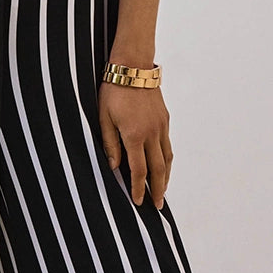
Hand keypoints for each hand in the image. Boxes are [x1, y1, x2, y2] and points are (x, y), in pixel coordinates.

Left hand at [98, 82, 171, 209]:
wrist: (133, 67)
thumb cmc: (113, 90)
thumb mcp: (103, 117)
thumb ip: (109, 143)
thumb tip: (114, 167)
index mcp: (134, 135)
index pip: (138, 170)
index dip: (138, 188)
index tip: (139, 202)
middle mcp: (152, 133)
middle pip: (158, 169)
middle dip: (157, 190)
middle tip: (157, 206)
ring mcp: (161, 126)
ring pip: (167, 158)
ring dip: (166, 177)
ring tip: (162, 191)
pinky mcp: (165, 119)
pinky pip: (168, 145)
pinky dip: (167, 160)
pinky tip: (163, 166)